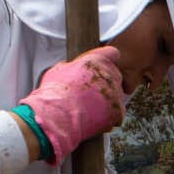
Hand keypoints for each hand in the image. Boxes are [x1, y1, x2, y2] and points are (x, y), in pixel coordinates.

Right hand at [18, 46, 123, 161]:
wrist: (59, 116)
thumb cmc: (55, 94)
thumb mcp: (58, 71)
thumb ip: (70, 67)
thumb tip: (69, 67)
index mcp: (95, 60)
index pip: (112, 53)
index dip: (108, 60)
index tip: (102, 67)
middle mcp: (109, 73)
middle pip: (115, 76)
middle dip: (105, 83)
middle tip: (90, 94)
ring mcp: (116, 92)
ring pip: (116, 96)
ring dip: (106, 102)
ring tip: (88, 109)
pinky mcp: (119, 111)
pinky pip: (118, 114)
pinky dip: (109, 118)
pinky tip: (94, 120)